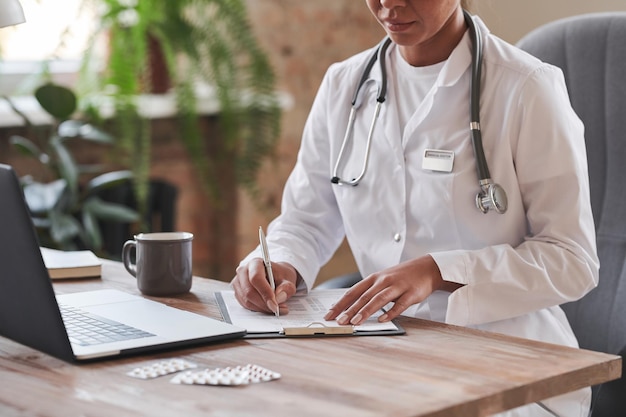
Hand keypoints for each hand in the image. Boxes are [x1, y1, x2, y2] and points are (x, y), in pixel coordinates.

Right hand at [232, 259, 297, 314]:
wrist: (275, 276)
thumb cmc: (280, 275)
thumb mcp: (289, 279)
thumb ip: (286, 287)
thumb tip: (278, 298)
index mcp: (255, 263)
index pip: (256, 278)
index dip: (265, 292)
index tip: (275, 304)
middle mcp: (243, 271)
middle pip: (249, 291)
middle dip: (264, 304)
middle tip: (278, 309)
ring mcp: (238, 283)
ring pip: (247, 301)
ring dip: (262, 308)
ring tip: (277, 308)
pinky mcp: (238, 293)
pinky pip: (246, 305)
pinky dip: (258, 309)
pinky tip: (268, 307)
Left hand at [324, 255, 461, 324]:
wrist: (427, 268)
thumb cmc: (401, 277)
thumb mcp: (382, 280)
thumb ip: (369, 292)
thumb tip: (351, 308)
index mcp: (373, 279)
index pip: (353, 292)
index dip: (340, 303)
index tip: (329, 314)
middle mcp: (383, 281)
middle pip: (363, 296)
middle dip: (349, 310)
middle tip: (339, 321)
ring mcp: (397, 286)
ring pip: (378, 299)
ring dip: (365, 311)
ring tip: (355, 322)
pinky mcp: (411, 293)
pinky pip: (400, 304)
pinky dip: (390, 312)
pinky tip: (382, 319)